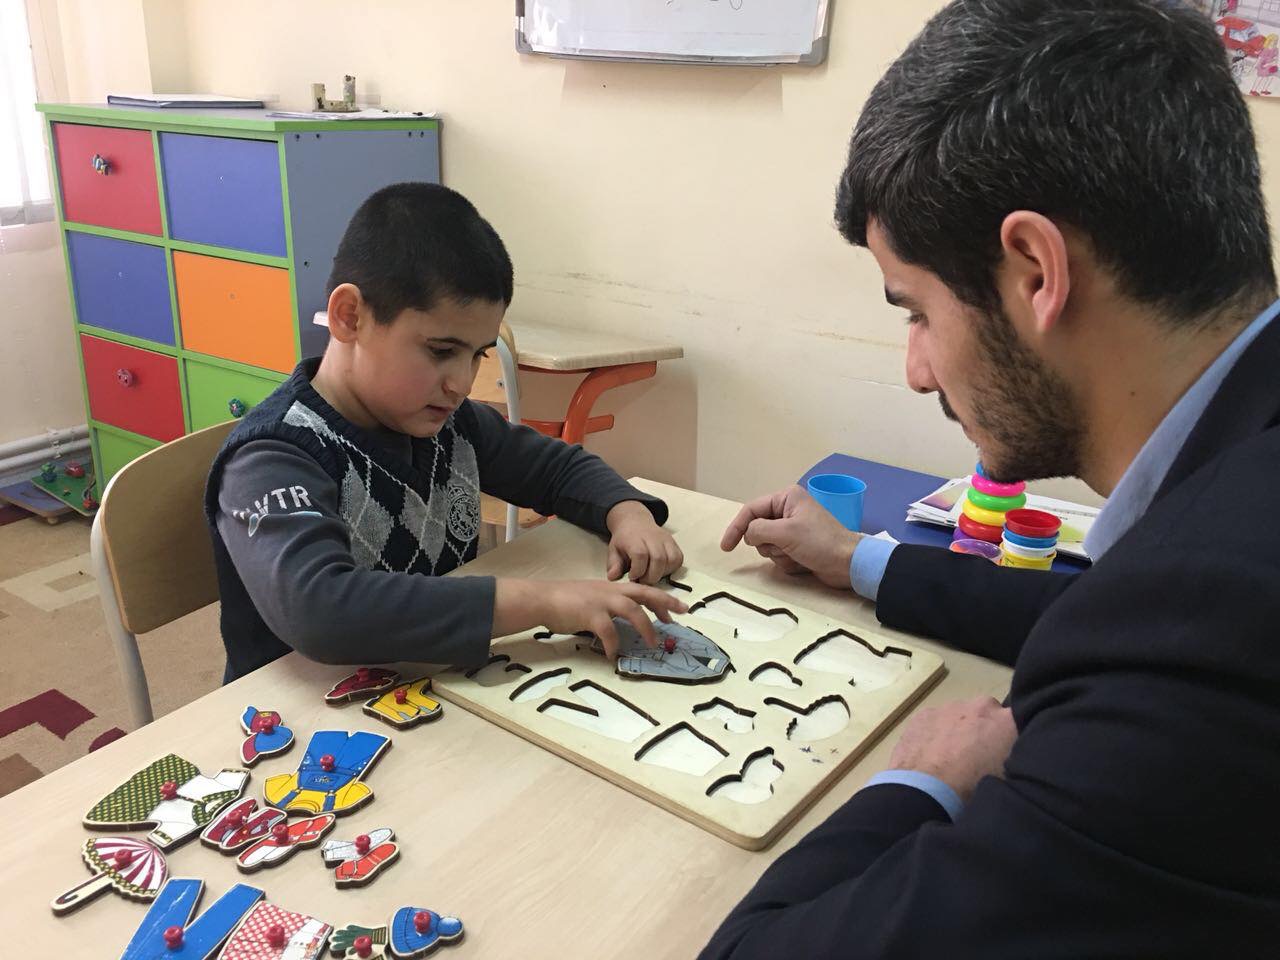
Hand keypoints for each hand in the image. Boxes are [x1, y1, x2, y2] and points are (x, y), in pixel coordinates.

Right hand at [493, 578, 687, 657]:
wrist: (542, 599)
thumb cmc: (565, 600)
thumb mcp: (592, 598)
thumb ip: (609, 606)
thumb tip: (623, 621)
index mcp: (612, 588)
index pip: (643, 589)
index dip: (662, 599)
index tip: (678, 609)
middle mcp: (611, 591)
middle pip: (645, 594)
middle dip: (665, 605)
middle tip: (679, 619)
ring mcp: (601, 601)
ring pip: (633, 610)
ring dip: (645, 628)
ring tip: (653, 644)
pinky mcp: (590, 614)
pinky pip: (608, 631)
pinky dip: (613, 644)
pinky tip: (612, 655)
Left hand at [605, 500, 683, 584]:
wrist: (635, 522)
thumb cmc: (624, 539)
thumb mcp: (614, 550)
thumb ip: (613, 564)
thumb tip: (612, 577)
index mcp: (634, 538)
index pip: (640, 554)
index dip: (638, 570)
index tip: (632, 577)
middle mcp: (652, 537)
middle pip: (658, 559)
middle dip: (651, 576)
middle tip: (642, 580)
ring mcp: (665, 539)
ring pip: (671, 560)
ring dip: (662, 573)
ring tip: (651, 575)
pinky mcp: (674, 543)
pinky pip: (678, 558)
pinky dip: (672, 569)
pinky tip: (661, 571)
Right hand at [720, 485, 861, 588]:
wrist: (848, 564)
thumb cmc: (819, 542)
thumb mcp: (785, 532)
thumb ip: (759, 529)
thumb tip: (749, 535)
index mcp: (786, 498)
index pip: (751, 510)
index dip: (736, 528)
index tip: (726, 547)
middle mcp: (788, 510)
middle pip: (758, 529)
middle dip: (767, 544)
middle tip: (784, 548)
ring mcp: (793, 529)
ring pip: (767, 545)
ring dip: (778, 555)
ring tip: (796, 556)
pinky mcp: (798, 546)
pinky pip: (778, 555)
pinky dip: (786, 561)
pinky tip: (802, 562)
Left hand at [887, 697, 1016, 801]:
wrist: (927, 794)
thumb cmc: (975, 790)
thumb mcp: (1009, 778)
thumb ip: (1015, 759)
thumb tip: (1008, 755)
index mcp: (1007, 721)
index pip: (1019, 719)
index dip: (1011, 733)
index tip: (1006, 749)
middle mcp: (981, 706)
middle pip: (987, 714)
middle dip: (984, 729)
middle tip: (977, 756)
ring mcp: (949, 707)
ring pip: (959, 716)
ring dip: (958, 730)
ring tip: (950, 759)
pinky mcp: (924, 714)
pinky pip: (935, 721)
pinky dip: (935, 734)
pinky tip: (930, 755)